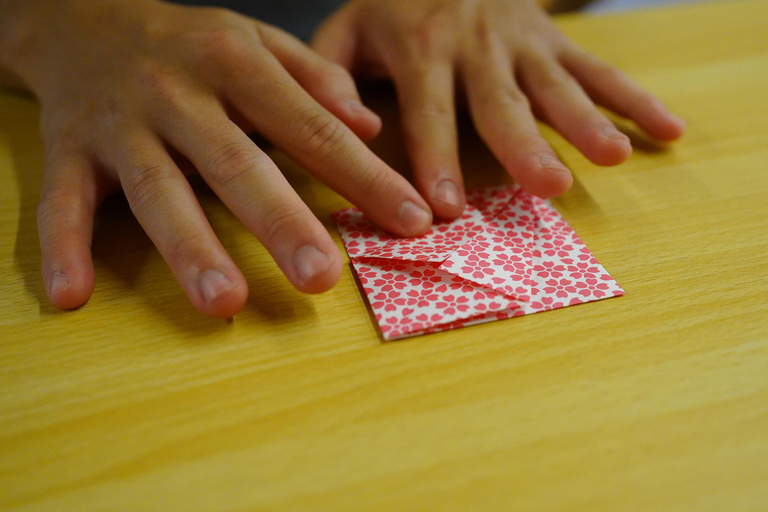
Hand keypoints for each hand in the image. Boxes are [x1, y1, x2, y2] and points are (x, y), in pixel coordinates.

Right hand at [0, 0, 434, 316]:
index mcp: (235, 64)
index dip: (364, 177)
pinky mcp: (67, 150)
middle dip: (281, 222)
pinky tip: (73, 297)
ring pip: (155, 191)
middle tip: (322, 276)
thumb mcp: (257, 40)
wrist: (83, 17)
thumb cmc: (190, 43)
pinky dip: (62, 248)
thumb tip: (370, 125)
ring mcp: (120, 125)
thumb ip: (316, 78)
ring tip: (223, 303)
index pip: (312, 127)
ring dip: (188, 247)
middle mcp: (178, 94)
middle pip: (236, 163)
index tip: (412, 221)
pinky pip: (61, 202)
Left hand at [313, 0, 685, 215]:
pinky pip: (598, 69)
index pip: (429, 111)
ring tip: (612, 157)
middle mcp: (477, 45)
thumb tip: (352, 128)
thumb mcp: (347, 30)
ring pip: (557, 85)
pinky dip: (635, 99)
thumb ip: (333, 77)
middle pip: (502, 102)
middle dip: (525, 146)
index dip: (436, 160)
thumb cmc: (392, 7)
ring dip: (587, 121)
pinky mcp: (554, 41)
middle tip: (549, 186)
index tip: (444, 210)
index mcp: (420, 47)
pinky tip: (667, 130)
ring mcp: (523, 42)